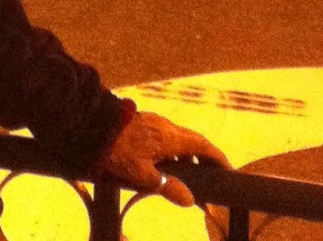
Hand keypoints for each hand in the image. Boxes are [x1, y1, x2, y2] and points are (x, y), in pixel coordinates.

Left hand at [101, 110, 230, 206]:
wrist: (94, 126)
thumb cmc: (118, 150)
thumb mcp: (143, 175)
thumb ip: (167, 187)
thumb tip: (189, 200)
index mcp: (170, 137)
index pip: (202, 145)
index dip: (217, 157)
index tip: (228, 169)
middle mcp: (166, 126)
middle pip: (193, 141)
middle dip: (205, 157)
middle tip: (212, 175)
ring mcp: (154, 122)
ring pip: (178, 138)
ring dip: (187, 154)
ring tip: (190, 174)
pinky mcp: (144, 122)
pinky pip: (167, 136)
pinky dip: (174, 149)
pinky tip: (167, 164)